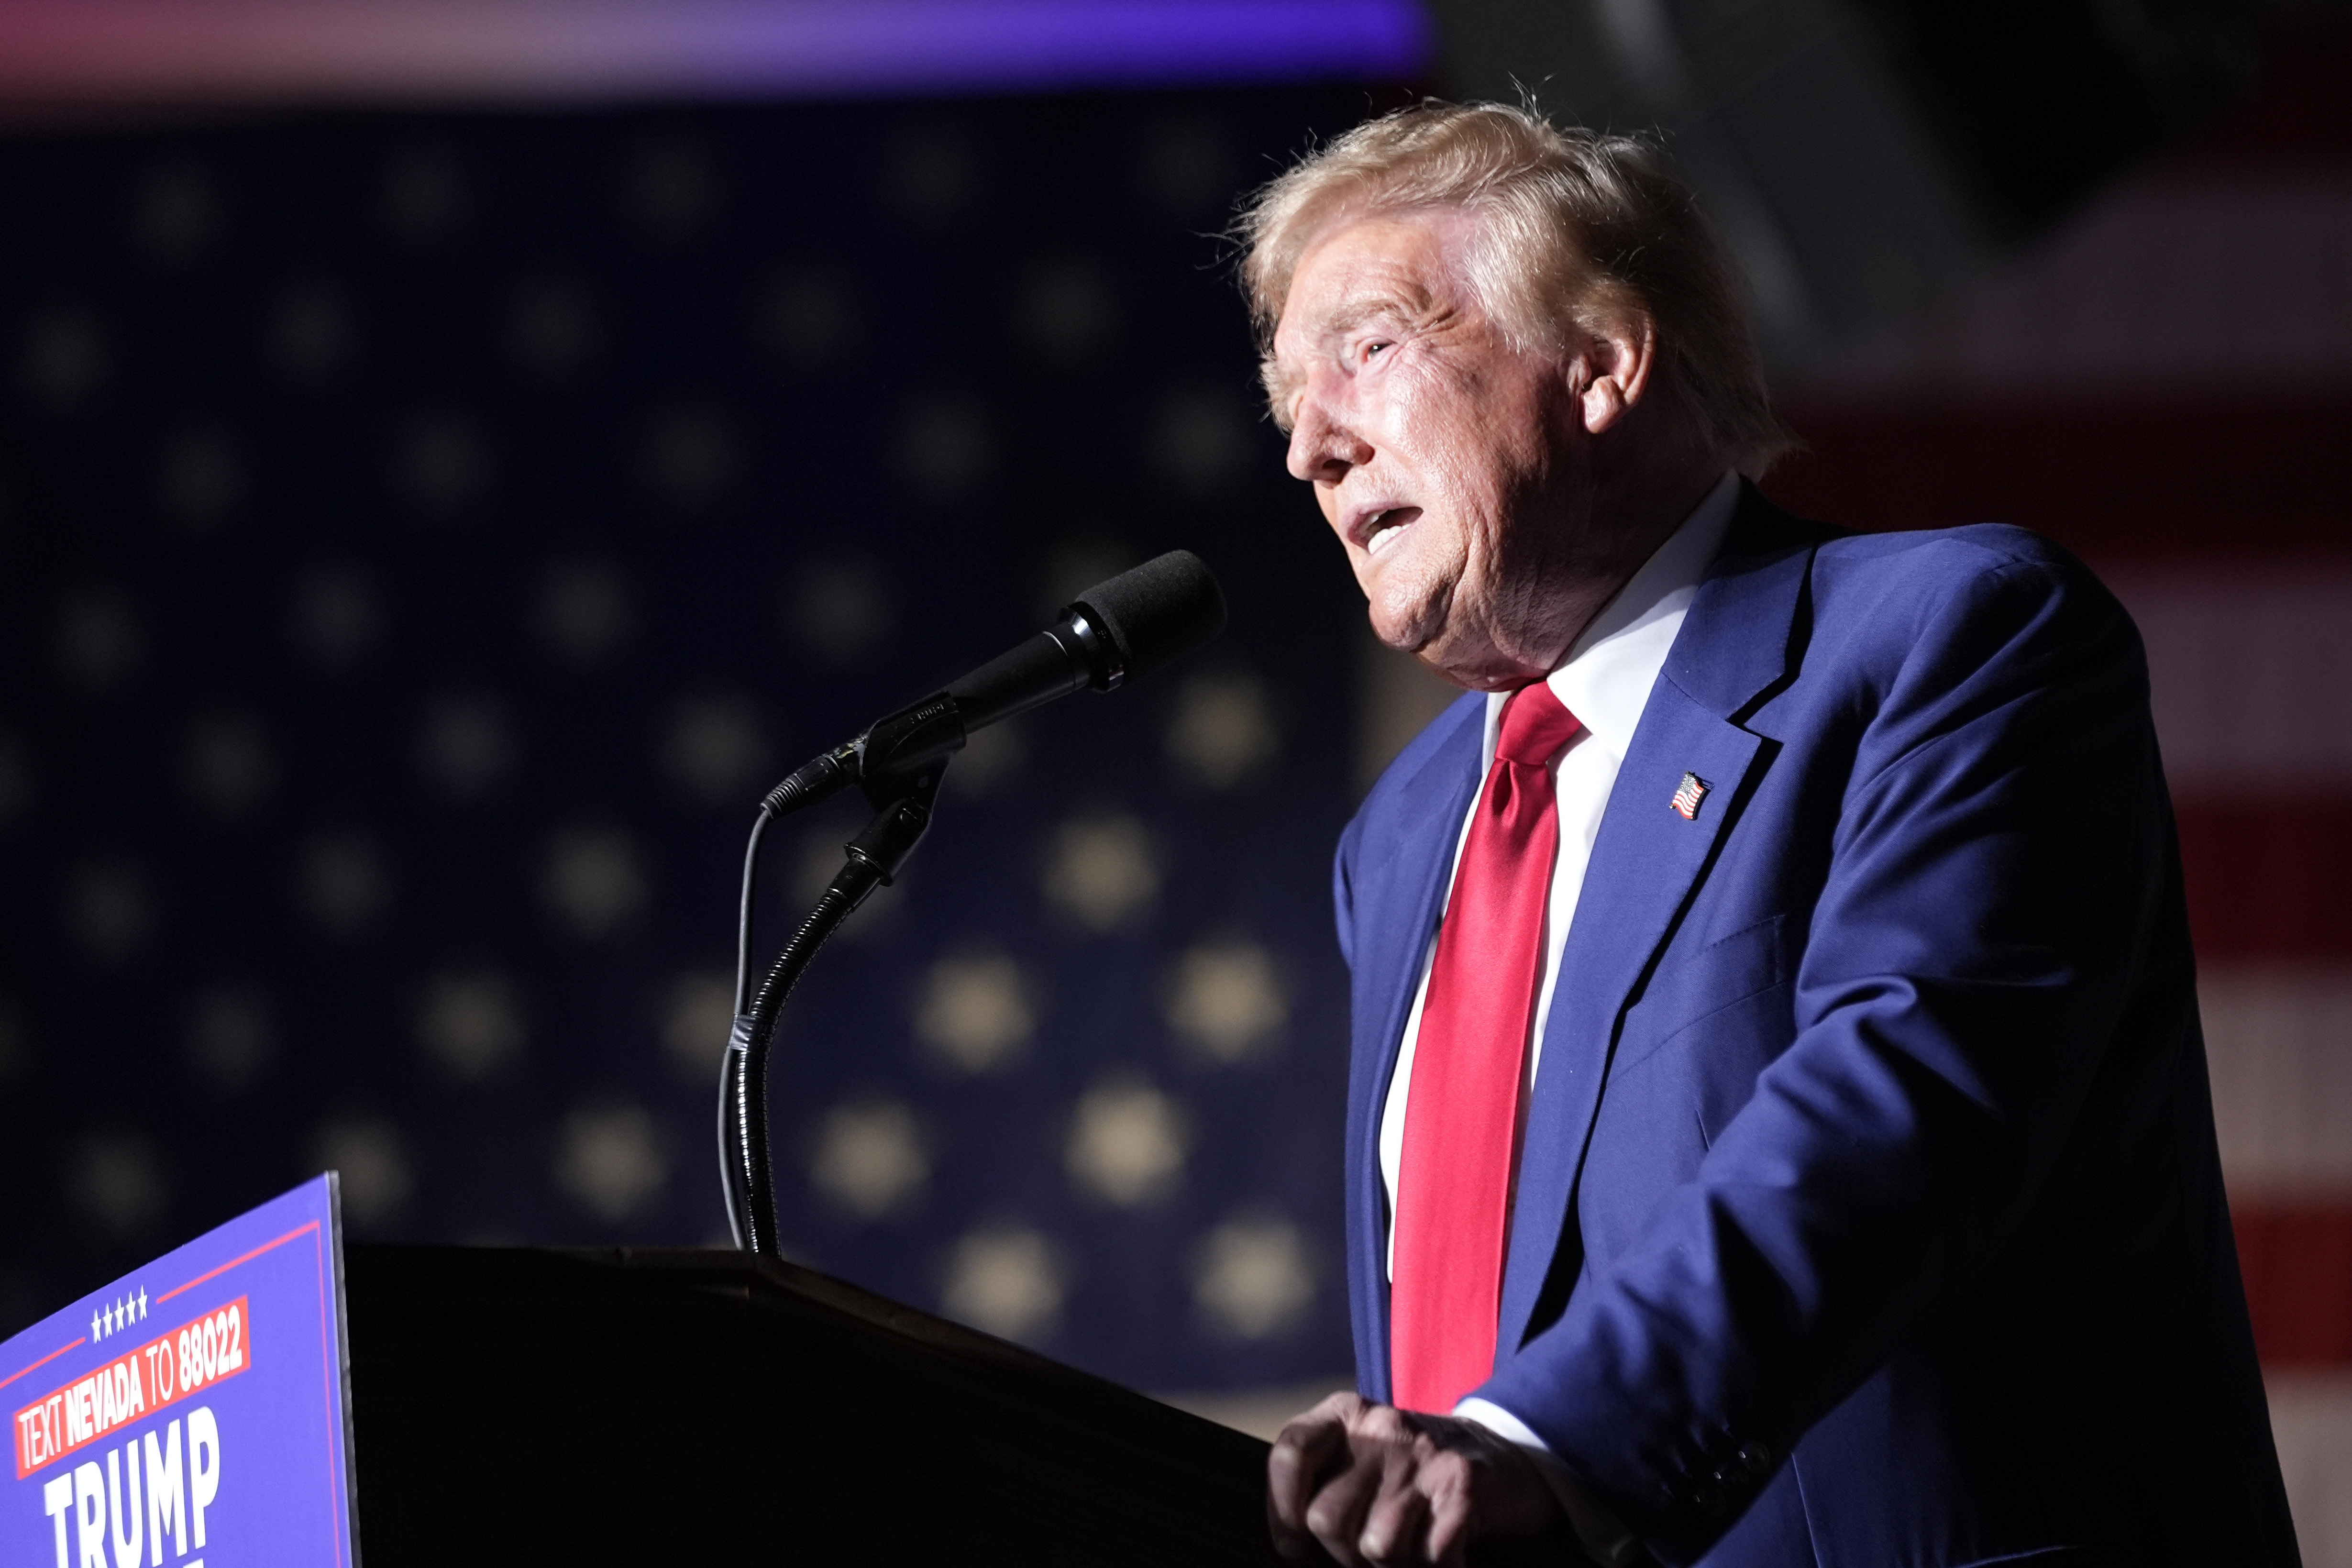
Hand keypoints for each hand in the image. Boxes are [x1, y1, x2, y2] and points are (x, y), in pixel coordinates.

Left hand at [1265, 1392, 1565, 1565]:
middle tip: (1369, 1547)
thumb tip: (1292, 1545)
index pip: (1290, 1454)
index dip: (1282, 1510)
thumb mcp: (1361, 1456)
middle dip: (1343, 1551)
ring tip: (1408, 1545)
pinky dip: (1432, 1565)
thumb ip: (1323, 1483)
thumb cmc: (1411, 1471)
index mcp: (1347, 1413)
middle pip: (1327, 1517)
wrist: (1503, 1454)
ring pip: (1374, 1544)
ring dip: (1389, 1563)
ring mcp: (1422, 1455)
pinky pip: (1425, 1556)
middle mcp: (1382, 1427)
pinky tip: (1440, 1547)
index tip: (1295, 1544)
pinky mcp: (1460, 1486)